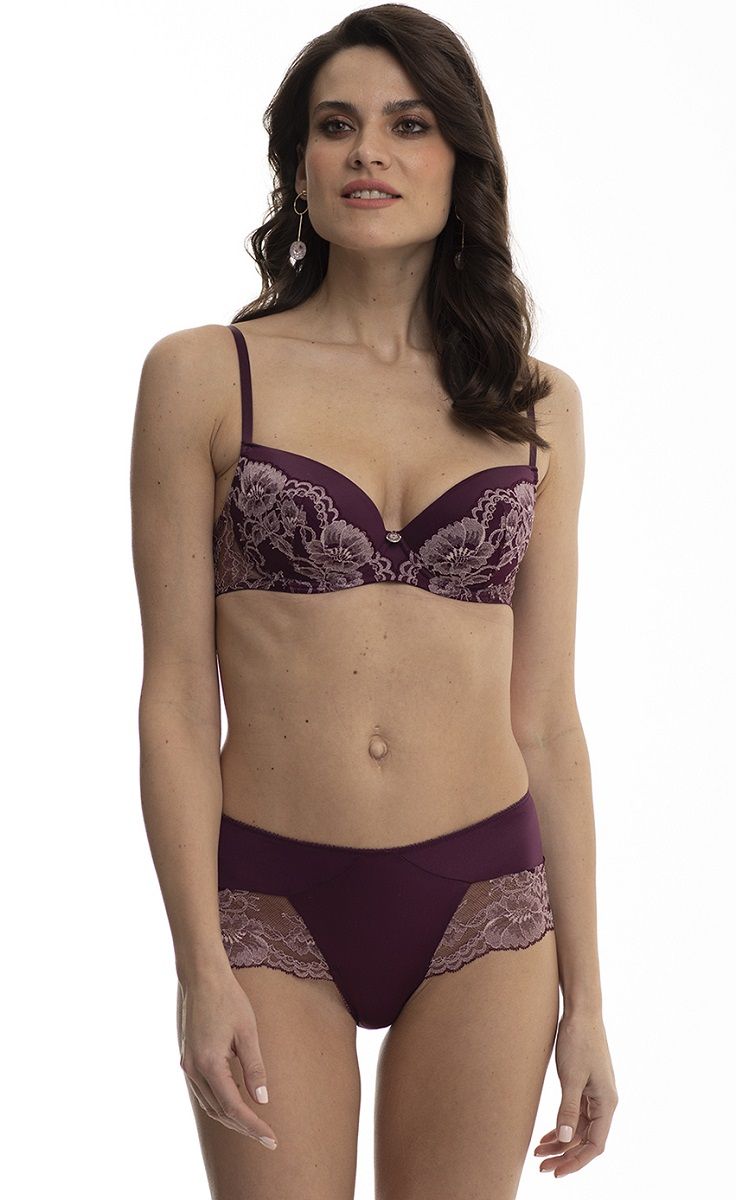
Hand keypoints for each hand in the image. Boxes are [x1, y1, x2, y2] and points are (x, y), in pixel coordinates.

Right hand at [177, 971, 277, 1148]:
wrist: (202, 978)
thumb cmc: (228, 1000)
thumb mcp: (247, 1032)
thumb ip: (255, 1068)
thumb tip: (262, 1100)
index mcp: (209, 1064)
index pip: (233, 1107)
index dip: (253, 1126)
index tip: (271, 1139)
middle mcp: (194, 1070)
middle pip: (220, 1112)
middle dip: (244, 1127)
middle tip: (268, 1138)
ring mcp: (188, 1066)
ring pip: (209, 1105)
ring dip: (231, 1118)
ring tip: (255, 1125)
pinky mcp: (188, 1060)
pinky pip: (203, 1092)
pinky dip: (220, 1103)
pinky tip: (236, 1102)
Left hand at [534, 1006, 617, 1177]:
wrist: (581, 1011)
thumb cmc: (578, 1041)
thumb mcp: (571, 1077)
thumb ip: (568, 1108)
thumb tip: (565, 1139)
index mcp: (607, 1103)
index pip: (594, 1145)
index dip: (576, 1161)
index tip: (556, 1172)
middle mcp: (604, 1102)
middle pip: (586, 1140)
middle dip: (564, 1155)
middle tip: (541, 1167)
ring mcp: (595, 1094)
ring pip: (579, 1129)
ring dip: (561, 1142)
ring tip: (538, 1153)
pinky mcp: (585, 1086)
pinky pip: (575, 1114)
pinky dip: (562, 1126)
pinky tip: (547, 1135)